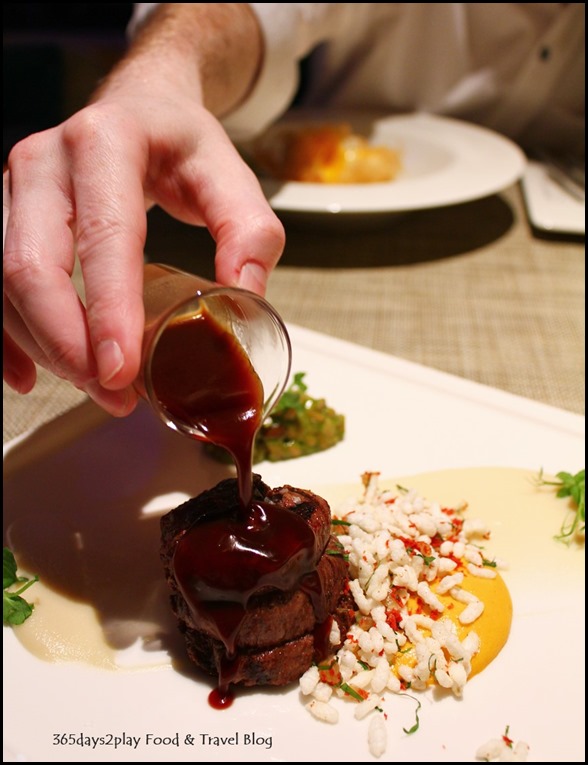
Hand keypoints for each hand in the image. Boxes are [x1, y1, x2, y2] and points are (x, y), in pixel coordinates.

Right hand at [3, 90, 284, 416]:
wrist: (138, 108)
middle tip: (113, 393)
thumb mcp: (231, 175)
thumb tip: (243, 299)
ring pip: (5, 283)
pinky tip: (30, 375)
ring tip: (99, 388)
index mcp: (107, 144)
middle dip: (68, 343)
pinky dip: (8, 337)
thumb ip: (250, 233)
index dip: (107, 310)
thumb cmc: (181, 143)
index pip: (102, 236)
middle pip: (33, 266)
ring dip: (47, 348)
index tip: (122, 369)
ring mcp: (15, 190)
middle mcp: (45, 162)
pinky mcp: (6, 216)